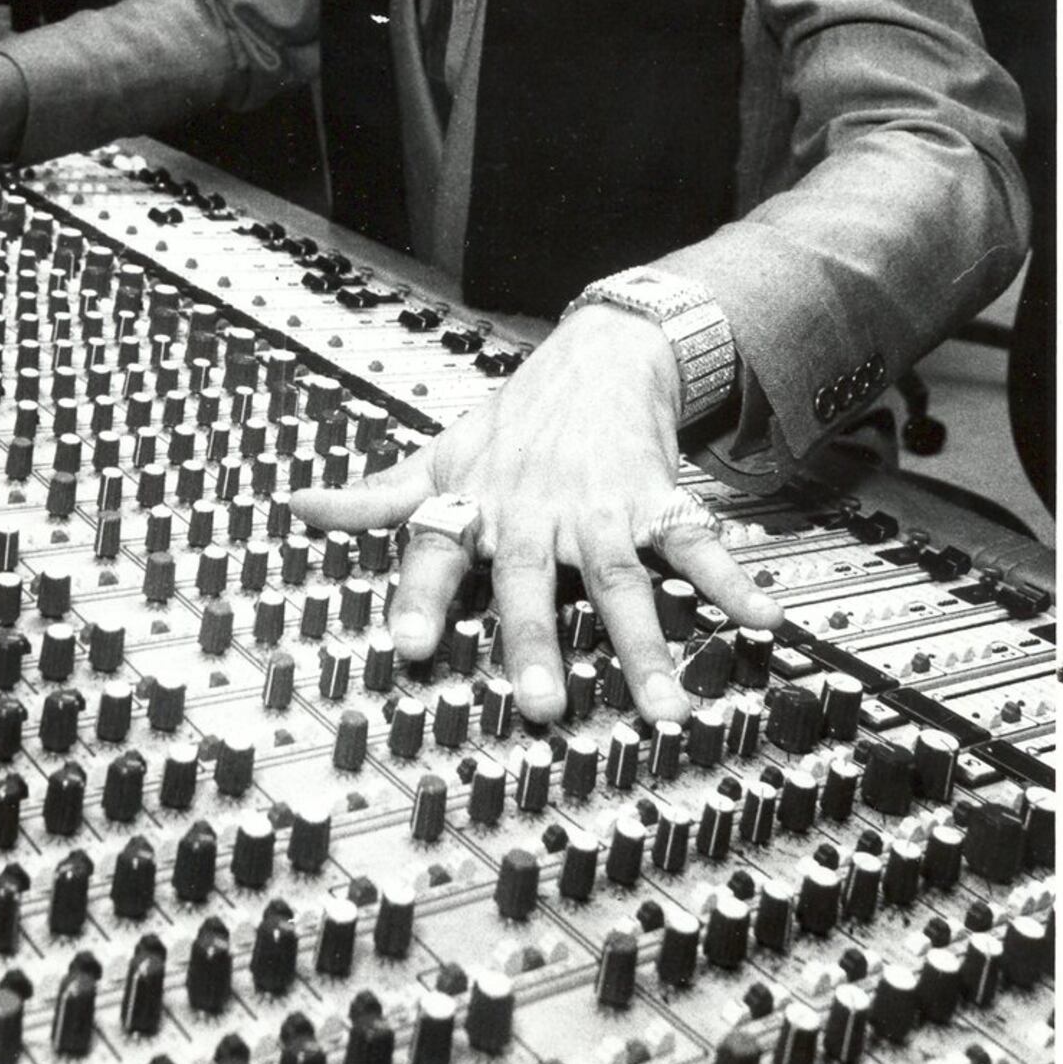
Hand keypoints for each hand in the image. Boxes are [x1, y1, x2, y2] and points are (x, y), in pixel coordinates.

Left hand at [290, 304, 782, 725]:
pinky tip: (763, 620)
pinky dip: (731, 583)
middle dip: (536, 643)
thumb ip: (378, 498)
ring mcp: (599, 509)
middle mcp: (534, 511)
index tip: (409, 650)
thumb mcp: (440, 455)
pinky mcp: (657, 502)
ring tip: (664, 707)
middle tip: (544, 708)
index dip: (419, 598)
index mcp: (476, 507)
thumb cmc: (515, 422)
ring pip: (619, 580)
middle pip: (530, 582)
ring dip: (645, 645)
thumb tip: (300, 508)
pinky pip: (695, 546)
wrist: (599, 356)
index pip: (434, 552)